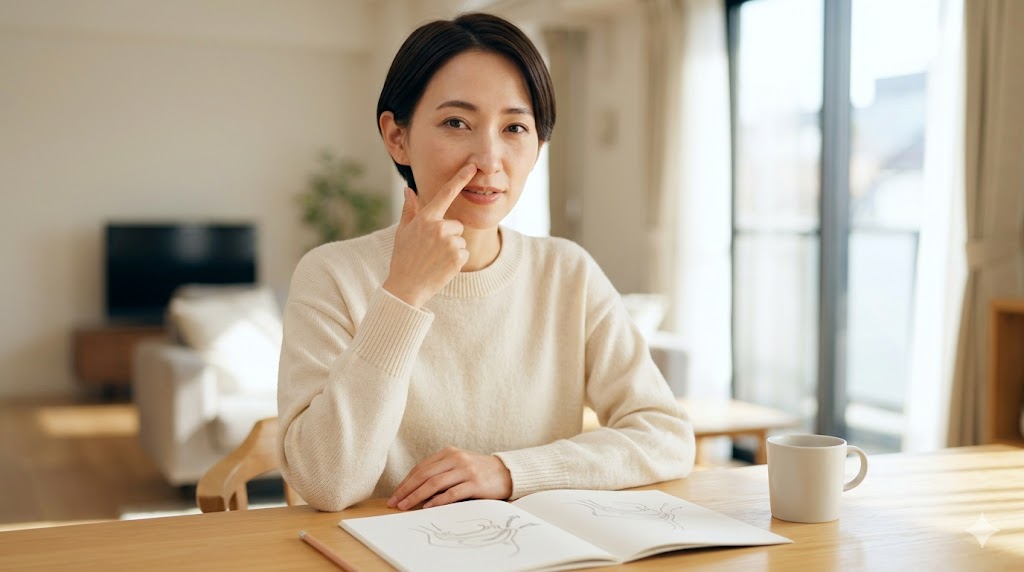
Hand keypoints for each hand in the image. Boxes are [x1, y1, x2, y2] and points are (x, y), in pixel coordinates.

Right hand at [382, 164, 477, 307]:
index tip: (472, 166)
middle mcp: (439, 227)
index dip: (460, 178)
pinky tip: (441, 266)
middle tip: (431, 249)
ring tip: (435, 259)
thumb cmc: (403, 258)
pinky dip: (456, 260)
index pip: (446, 193)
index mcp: (426, 218)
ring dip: (452, 248)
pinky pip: (464, 252)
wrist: (406, 287)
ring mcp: (450, 242)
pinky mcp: (458, 257)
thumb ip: (409, 209)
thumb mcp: (403, 231)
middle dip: (448, 235)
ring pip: (460, 239)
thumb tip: (407, 190)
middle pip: (456, 224)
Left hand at [387, 447, 512, 509]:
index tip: (395, 495)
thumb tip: (415, 491)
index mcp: (448, 452)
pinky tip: (427, 507)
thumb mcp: (458, 465)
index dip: (406, 482)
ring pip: (435, 483)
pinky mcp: (475, 483)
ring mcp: (466, 470)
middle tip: (394, 503)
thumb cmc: (478, 471)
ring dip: (417, 496)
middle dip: (407, 490)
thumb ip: (439, 473)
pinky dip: (438, 501)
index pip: (421, 468)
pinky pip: (452, 493)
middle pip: (424, 475)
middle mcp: (456, 458)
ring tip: (405, 507)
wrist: (506, 473)